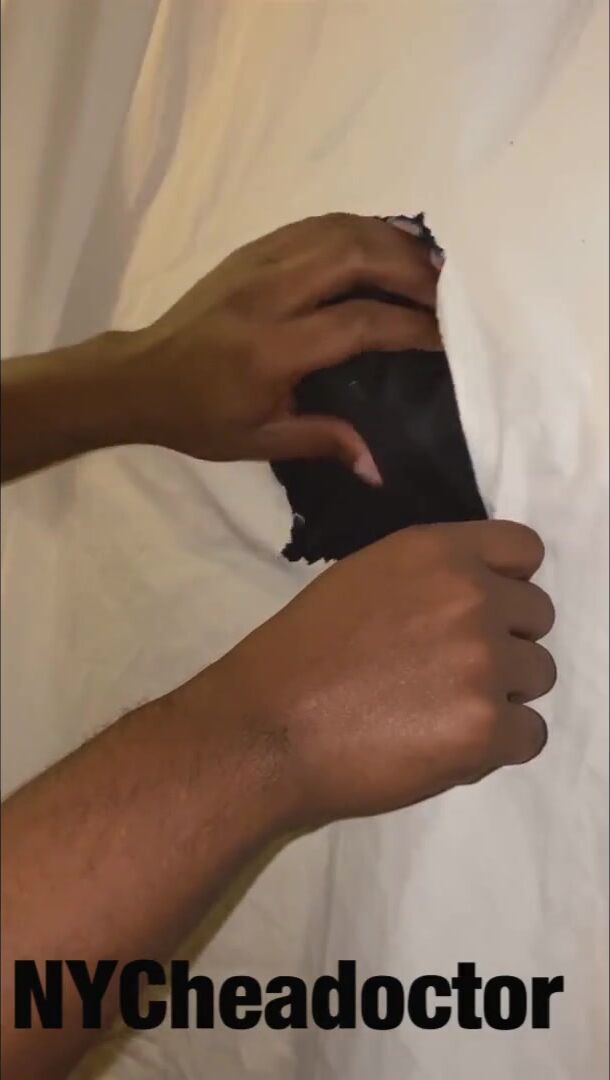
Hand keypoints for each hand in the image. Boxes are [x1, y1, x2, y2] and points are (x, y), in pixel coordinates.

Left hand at [127, 214, 440, 481]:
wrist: (139, 377)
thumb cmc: (199, 418)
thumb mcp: (259, 442)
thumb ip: (323, 441)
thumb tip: (379, 468)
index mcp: (271, 350)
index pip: (357, 323)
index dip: (410, 327)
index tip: (447, 338)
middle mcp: (268, 296)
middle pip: (355, 257)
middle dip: (411, 268)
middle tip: (449, 291)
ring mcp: (258, 264)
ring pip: (337, 229)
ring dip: (390, 240)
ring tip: (428, 263)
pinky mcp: (251, 250)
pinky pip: (316, 224)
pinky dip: (359, 228)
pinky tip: (385, 244)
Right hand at [215, 520, 555, 826]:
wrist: (267, 731)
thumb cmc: (299, 657)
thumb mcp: (361, 582)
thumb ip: (427, 581)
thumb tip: (474, 599)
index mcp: (436, 552)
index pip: (524, 549)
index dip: (509, 583)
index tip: (485, 611)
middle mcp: (471, 596)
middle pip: (538, 616)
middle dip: (506, 643)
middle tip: (452, 673)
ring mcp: (484, 662)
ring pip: (539, 676)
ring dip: (502, 696)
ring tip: (441, 714)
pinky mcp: (488, 727)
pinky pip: (530, 735)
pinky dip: (497, 747)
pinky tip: (445, 747)